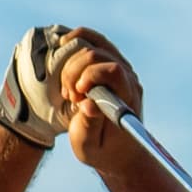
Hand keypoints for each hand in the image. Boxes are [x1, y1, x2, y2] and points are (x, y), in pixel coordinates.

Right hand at [49, 29, 143, 168]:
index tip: (77, 98)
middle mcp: (128, 79)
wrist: (118, 151)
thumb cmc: (103, 151)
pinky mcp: (111, 62)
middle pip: (96, 55)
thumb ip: (90, 126)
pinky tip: (63, 45)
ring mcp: (121, 68)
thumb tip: (89, 104)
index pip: (112, 70)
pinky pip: (94, 39)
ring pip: (92, 43)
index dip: (89, 76)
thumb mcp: (90, 146)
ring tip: (69, 87)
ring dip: (71, 62)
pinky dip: (76, 39)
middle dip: (74, 73)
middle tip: (70, 97)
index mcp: (127, 99)